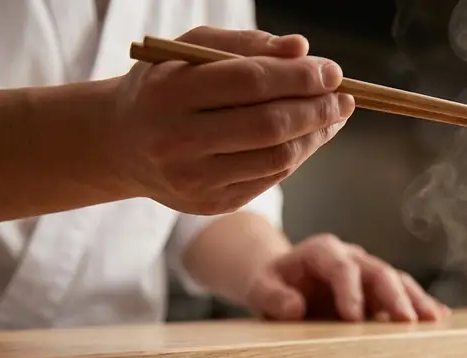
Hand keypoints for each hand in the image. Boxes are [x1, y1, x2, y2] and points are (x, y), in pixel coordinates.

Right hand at [111, 27, 353, 214]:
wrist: (122, 143)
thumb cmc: (165, 85)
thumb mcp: (191, 51)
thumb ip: (246, 44)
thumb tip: (302, 49)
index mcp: (170, 92)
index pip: (251, 82)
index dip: (299, 77)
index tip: (332, 72)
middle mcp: (178, 139)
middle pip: (269, 126)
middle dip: (317, 110)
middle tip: (344, 98)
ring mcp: (194, 179)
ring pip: (277, 158)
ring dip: (315, 136)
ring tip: (333, 116)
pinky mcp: (211, 204)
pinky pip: (270, 179)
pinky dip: (297, 155)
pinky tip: (308, 137)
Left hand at [244, 234, 449, 322]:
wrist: (281, 280)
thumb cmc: (271, 284)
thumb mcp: (260, 288)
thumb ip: (272, 296)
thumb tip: (294, 308)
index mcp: (322, 251)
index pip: (341, 267)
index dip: (349, 290)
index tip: (352, 318)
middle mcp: (351, 257)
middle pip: (379, 271)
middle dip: (395, 296)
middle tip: (406, 320)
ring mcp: (368, 273)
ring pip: (398, 281)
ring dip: (416, 300)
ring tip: (432, 320)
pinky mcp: (378, 291)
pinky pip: (404, 294)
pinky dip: (420, 305)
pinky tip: (439, 318)